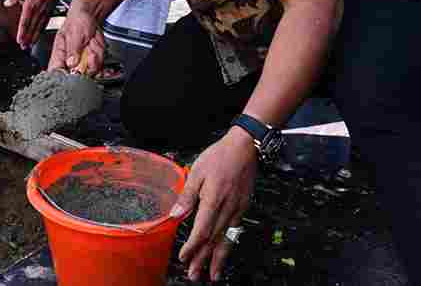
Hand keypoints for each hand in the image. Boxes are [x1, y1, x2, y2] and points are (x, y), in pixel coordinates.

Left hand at [4, 0, 58, 49]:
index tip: (19, 40)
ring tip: (30, 45)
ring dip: (34, 37)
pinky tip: (38, 35)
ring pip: (39, 28)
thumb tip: (7, 3)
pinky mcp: (50, 11)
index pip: (25, 21)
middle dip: (27, 38)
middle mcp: (38, 10)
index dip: (22, 32)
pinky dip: (41, 31)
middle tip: (23, 47)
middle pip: (32, 27)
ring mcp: (45, 11)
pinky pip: (45, 24)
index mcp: (30, 4)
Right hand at [47, 4, 102, 73]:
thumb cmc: (77, 21)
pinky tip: (96, 47)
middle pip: (76, 76)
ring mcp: (82, 62)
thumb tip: (71, 63)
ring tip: (91, 44)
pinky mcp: (92, 61)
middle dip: (86, 65)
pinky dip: (100, 56)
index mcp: (59, 54)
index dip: (63, 77)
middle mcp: (70, 61)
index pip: (55, 71)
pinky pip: (99, 67)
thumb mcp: (74, 33)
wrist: (91, 16)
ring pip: (90, 71)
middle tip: (88, 52)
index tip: (73, 73)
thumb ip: (72, 49)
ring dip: (95, 57)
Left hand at [172, 128, 258, 281]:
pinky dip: (227, 246)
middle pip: (213, 240)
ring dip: (217, 259)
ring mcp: (237, 210)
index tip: (183, 257)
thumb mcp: (197, 171)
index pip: (201, 230)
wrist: (245, 148)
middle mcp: (227, 209)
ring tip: (211, 275)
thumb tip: (175, 215)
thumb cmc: (219, 156)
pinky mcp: (243, 208)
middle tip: (193, 275)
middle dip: (202, 259)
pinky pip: (234, 232)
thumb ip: (187, 195)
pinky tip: (223, 253)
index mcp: (213, 199)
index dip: (192, 246)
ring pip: (226, 240)